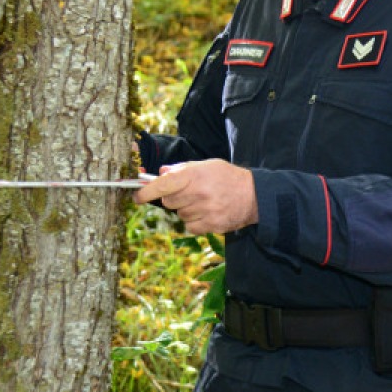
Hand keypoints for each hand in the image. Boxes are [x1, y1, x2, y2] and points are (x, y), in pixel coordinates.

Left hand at [133, 159, 257, 235]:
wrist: (255, 195)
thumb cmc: (228, 177)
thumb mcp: (207, 165)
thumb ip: (182, 168)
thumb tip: (161, 173)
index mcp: (195, 175)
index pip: (162, 185)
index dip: (146, 192)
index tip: (137, 197)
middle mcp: (198, 193)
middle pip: (168, 202)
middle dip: (174, 198)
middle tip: (189, 193)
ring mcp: (204, 210)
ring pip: (180, 214)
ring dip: (186, 209)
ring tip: (205, 202)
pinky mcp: (210, 225)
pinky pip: (190, 227)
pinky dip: (195, 221)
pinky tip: (208, 213)